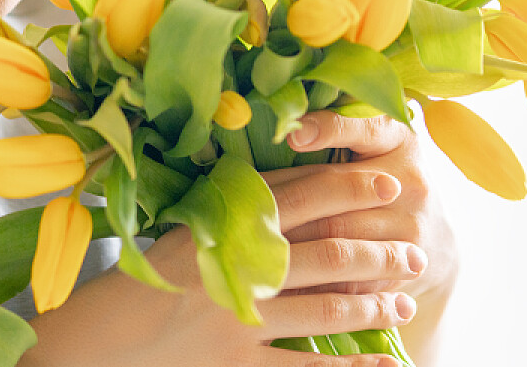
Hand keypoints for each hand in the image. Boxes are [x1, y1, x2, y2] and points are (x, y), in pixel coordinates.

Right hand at [23, 163, 422, 366]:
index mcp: (225, 228)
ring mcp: (241, 322)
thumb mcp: (193, 227)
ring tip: (402, 301)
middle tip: (413, 251)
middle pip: (326, 256)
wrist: (113, 333)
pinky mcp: (240, 364)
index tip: (389, 184)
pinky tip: (383, 363)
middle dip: (377, 253)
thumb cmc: (156, 273)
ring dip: (371, 305)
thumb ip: (242, 206)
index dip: (350, 188)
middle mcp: (237, 273)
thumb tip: (305, 179)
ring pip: (324, 312)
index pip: (301, 198)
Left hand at [267, 112, 458, 362]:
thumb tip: (280, 128)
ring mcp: (412, 231)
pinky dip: (314, 285)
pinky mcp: (403, 271)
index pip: (365, 130)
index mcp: (399, 141)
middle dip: (291, 205)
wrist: (433, 238)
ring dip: (296, 248)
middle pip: (343, 195)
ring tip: (249, 250)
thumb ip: (332, 132)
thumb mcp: (368, 144)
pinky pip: (353, 280)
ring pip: (345, 241)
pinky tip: (277, 286)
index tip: (293, 135)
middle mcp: (412, 183)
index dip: (329, 130)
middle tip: (242, 211)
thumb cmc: (375, 178)